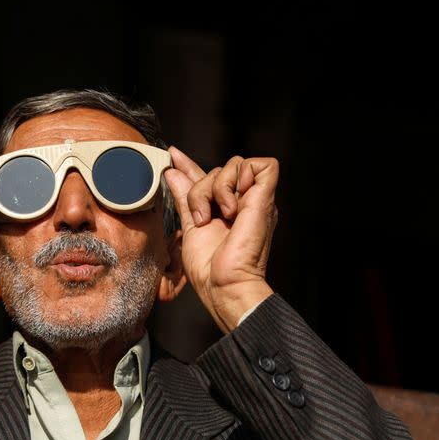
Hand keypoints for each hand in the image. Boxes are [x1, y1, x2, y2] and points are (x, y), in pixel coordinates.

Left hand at [164, 148, 277, 331]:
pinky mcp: (265, 198)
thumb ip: (184, 199)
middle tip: (200, 218)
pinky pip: (261, 165)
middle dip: (199, 188)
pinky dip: (240, 177)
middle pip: (218, 170)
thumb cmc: (209, 269)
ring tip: (215, 216)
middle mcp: (242, 203)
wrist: (223, 284)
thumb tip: (173, 173)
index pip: (209, 178)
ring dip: (216, 188)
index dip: (190, 164)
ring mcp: (254, 200)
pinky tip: (230, 205)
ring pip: (235, 164)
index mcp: (225, 211)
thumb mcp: (189, 227)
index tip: (173, 155)